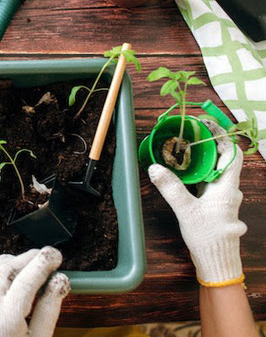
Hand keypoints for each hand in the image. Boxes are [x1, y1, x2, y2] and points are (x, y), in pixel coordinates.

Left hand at [0, 247, 69, 336]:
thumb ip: (50, 307)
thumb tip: (60, 277)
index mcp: (6, 320)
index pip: (27, 280)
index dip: (43, 263)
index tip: (55, 255)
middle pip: (11, 267)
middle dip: (32, 258)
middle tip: (48, 259)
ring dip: (17, 262)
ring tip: (30, 271)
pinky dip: (0, 267)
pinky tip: (10, 276)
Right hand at [148, 121, 246, 286]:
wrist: (217, 262)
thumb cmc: (208, 237)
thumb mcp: (185, 210)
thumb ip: (171, 188)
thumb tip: (155, 168)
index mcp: (227, 187)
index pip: (231, 153)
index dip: (221, 136)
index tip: (205, 124)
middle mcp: (229, 190)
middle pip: (222, 159)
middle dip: (206, 145)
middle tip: (188, 135)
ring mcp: (224, 198)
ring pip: (214, 172)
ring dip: (201, 160)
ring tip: (182, 151)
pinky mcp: (216, 206)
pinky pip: (208, 183)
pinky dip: (198, 174)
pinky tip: (183, 175)